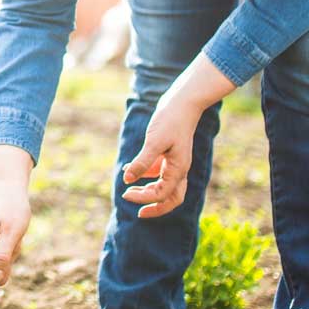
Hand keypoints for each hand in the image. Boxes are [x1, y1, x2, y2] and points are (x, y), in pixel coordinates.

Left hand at [121, 53, 236, 218]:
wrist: (182, 101)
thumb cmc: (170, 119)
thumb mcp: (154, 141)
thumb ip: (142, 162)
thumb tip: (127, 180)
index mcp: (178, 169)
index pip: (162, 194)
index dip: (144, 198)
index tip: (125, 193)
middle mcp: (179, 169)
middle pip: (171, 198)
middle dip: (154, 206)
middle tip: (133, 206)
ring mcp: (175, 162)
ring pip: (165, 187)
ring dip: (148, 192)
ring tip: (129, 191)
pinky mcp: (169, 153)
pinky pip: (159, 172)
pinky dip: (145, 174)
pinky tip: (128, 170)